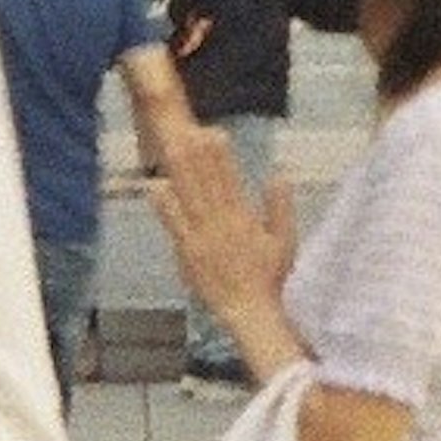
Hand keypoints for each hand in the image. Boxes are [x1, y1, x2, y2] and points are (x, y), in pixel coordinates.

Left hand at [147, 121, 293, 343]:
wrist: (251, 311)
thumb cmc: (269, 278)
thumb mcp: (285, 239)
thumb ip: (280, 206)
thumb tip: (280, 172)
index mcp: (244, 219)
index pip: (231, 180)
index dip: (221, 156)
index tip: (214, 133)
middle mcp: (222, 224)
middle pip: (208, 183)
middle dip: (198, 155)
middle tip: (187, 128)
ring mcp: (203, 239)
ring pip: (190, 198)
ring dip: (181, 172)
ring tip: (171, 147)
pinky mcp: (188, 253)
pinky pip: (175, 225)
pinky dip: (165, 206)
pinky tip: (155, 186)